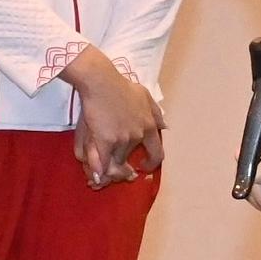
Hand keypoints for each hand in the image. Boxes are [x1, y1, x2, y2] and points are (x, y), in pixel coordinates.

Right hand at [66, 45, 164, 186]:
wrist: (101, 82)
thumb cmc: (120, 86)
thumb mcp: (145, 97)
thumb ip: (155, 113)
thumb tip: (165, 127)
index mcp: (150, 126)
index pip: (157, 153)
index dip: (150, 164)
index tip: (142, 167)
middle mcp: (138, 135)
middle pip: (130, 160)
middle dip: (123, 170)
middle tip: (115, 173)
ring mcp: (122, 139)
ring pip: (116, 163)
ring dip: (109, 170)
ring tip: (101, 175)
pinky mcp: (105, 141)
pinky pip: (102, 164)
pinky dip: (98, 171)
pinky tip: (95, 177)